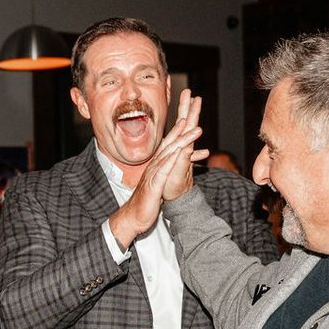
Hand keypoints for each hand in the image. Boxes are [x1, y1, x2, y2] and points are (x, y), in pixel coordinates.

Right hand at [108, 92, 206, 248]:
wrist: (133, 217)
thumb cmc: (146, 201)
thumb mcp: (158, 184)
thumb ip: (164, 173)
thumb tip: (170, 166)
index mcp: (158, 165)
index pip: (169, 144)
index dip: (180, 129)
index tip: (190, 115)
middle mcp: (155, 165)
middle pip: (170, 142)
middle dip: (183, 125)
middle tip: (194, 111)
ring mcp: (153, 174)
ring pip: (169, 154)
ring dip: (182, 140)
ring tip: (195, 129)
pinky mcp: (153, 186)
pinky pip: (163, 171)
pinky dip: (173, 160)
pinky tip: (181, 152)